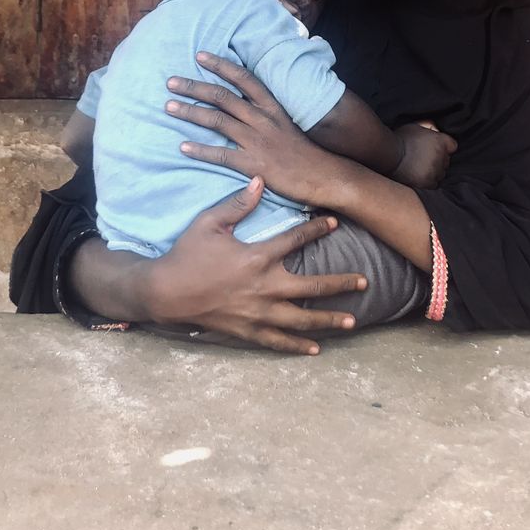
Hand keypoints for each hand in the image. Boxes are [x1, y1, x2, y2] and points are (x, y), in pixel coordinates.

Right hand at [145, 177, 367, 354]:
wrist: (165, 293)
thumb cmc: (187, 255)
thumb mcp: (209, 223)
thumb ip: (238, 203)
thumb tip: (260, 181)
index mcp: (257, 257)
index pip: (295, 240)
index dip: (317, 229)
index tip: (335, 221)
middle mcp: (265, 288)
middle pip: (312, 287)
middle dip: (341, 284)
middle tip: (364, 282)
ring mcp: (258, 313)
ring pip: (302, 319)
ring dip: (330, 319)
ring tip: (353, 321)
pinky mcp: (248, 331)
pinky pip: (278, 341)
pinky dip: (298, 345)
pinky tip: (316, 348)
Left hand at [164, 52, 339, 205]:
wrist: (321, 175)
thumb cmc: (302, 150)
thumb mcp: (285, 122)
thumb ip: (263, 111)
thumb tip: (241, 101)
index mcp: (270, 106)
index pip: (242, 78)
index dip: (220, 65)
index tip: (200, 56)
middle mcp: (261, 118)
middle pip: (222, 97)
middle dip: (194, 87)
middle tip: (171, 81)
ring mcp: (256, 140)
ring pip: (216, 121)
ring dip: (189, 113)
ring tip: (168, 106)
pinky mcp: (253, 163)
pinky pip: (220, 155)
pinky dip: (200, 150)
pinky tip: (183, 147)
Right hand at [391, 121, 456, 188]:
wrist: (388, 154)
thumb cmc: (399, 139)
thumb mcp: (416, 128)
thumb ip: (429, 132)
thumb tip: (433, 133)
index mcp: (440, 141)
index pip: (453, 146)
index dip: (445, 148)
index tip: (436, 149)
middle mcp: (441, 156)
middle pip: (447, 161)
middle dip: (438, 161)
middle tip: (424, 160)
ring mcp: (435, 170)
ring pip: (442, 174)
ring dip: (434, 172)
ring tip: (420, 169)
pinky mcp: (428, 182)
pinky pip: (435, 184)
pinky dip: (429, 182)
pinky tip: (419, 177)